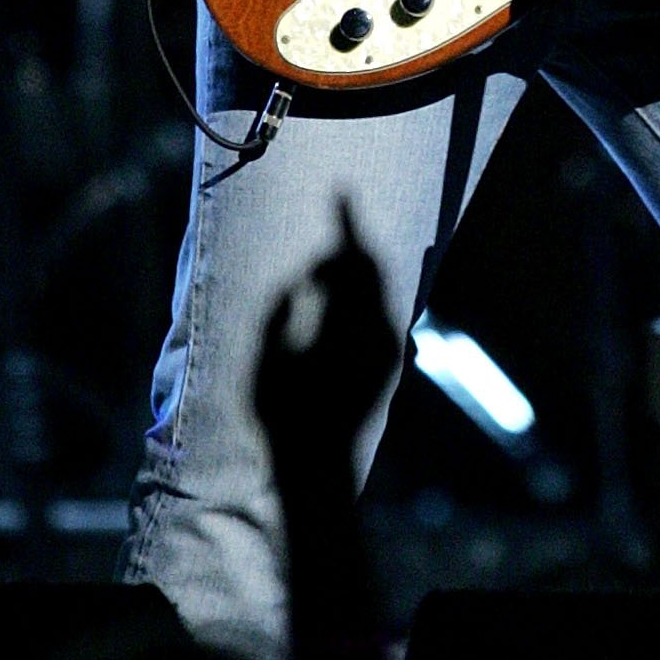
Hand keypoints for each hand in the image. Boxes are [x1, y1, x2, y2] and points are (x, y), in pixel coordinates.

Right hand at [253, 216, 400, 474]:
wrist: (318, 468)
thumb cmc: (284, 415)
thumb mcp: (268, 359)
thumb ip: (282, 313)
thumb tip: (300, 281)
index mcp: (354, 324)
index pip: (357, 258)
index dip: (347, 222)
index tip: (340, 191)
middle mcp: (381, 334)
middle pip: (374, 272)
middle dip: (352, 247)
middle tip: (332, 226)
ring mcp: (390, 352)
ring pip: (380, 294)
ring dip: (356, 275)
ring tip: (330, 264)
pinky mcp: (390, 367)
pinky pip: (382, 315)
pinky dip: (362, 300)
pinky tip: (341, 301)